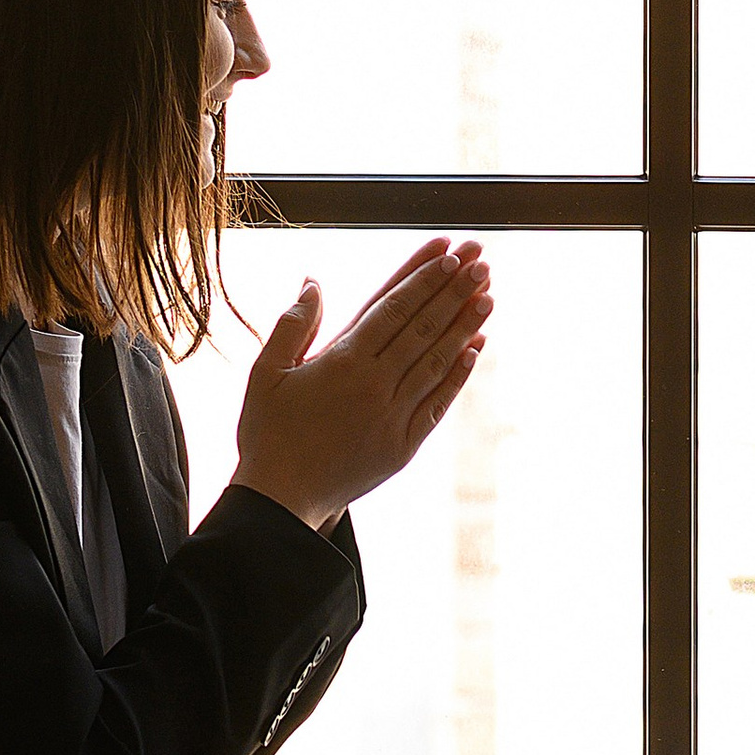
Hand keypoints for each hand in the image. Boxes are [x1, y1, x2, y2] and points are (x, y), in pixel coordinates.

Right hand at [230, 241, 492, 533]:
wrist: (280, 501)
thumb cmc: (267, 434)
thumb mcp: (265, 373)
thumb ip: (292, 325)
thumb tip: (313, 283)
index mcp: (341, 361)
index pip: (393, 308)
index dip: (424, 278)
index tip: (449, 253)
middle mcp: (374, 385)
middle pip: (423, 328)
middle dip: (455, 291)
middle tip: (481, 259)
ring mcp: (392, 416)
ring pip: (437, 362)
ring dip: (465, 326)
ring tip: (489, 297)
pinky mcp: (403, 446)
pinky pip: (437, 404)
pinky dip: (458, 376)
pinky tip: (475, 351)